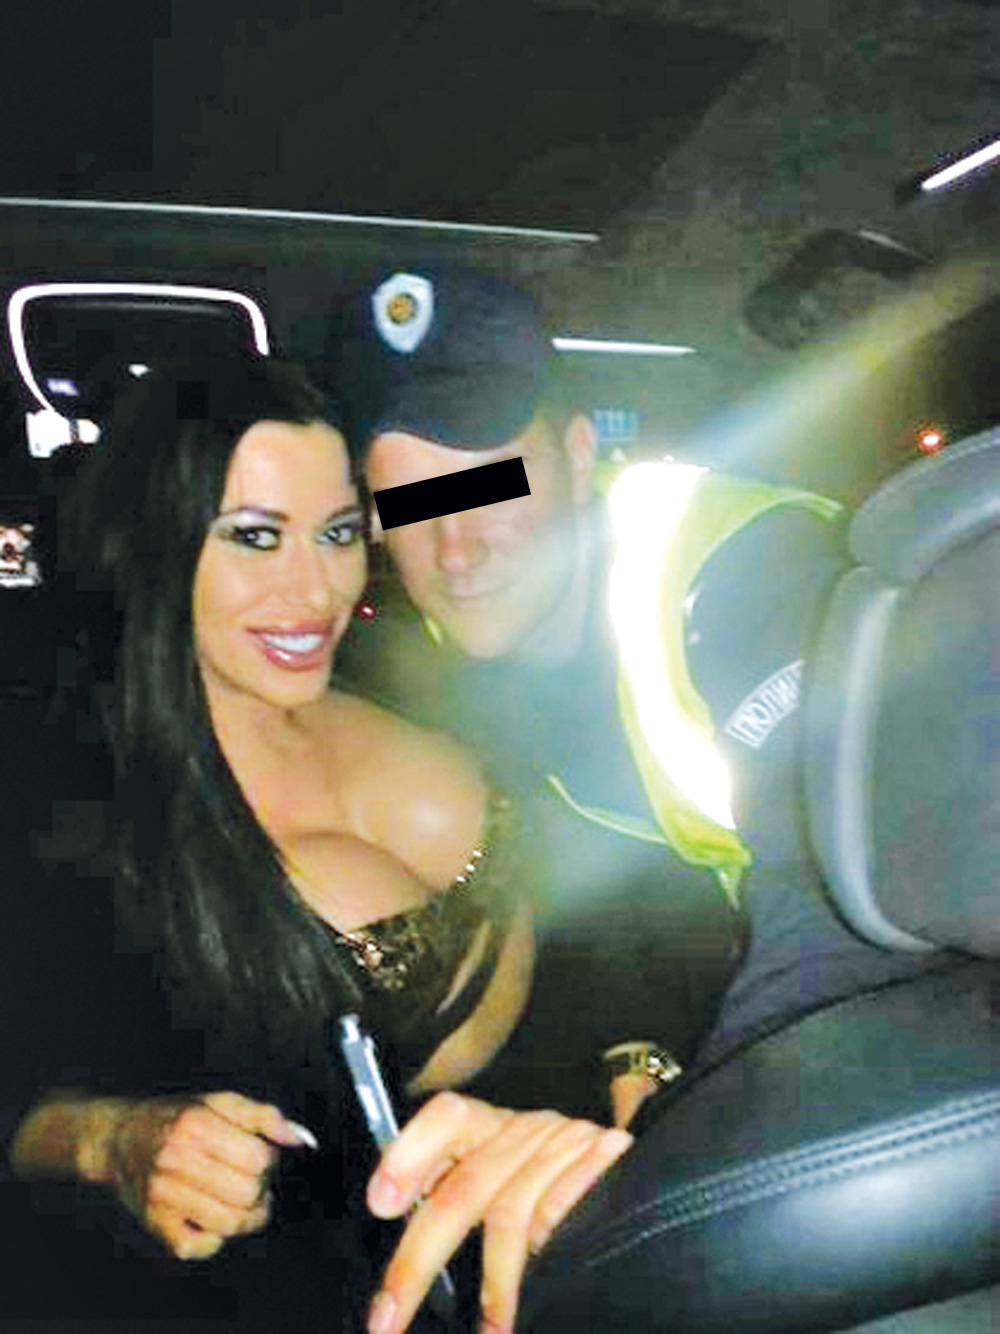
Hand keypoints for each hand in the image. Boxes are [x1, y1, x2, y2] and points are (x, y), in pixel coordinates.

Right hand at [104, 1091, 307, 1259]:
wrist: (119, 1138)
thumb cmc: (177, 1118)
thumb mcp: (219, 1102)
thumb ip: (263, 1116)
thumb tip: (299, 1139)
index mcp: (198, 1124)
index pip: (259, 1159)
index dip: (269, 1161)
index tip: (260, 1157)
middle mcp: (177, 1158)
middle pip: (247, 1193)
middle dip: (260, 1190)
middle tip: (251, 1182)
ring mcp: (163, 1193)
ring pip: (229, 1223)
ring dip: (245, 1217)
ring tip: (240, 1202)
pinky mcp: (154, 1222)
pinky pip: (198, 1246)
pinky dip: (214, 1239)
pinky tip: (212, 1218)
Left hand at [365, 1092, 632, 1333]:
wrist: (644, 1181)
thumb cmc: (551, 1182)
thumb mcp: (500, 1174)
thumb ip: (453, 1188)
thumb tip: (391, 1214)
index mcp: (491, 1125)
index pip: (449, 1116)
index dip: (412, 1153)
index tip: (380, 1204)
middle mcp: (525, 1130)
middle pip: (464, 1189)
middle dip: (418, 1260)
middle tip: (386, 1318)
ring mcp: (565, 1149)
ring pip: (508, 1215)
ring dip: (489, 1286)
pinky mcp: (603, 1172)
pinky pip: (556, 1223)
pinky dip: (526, 1280)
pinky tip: (508, 1319)